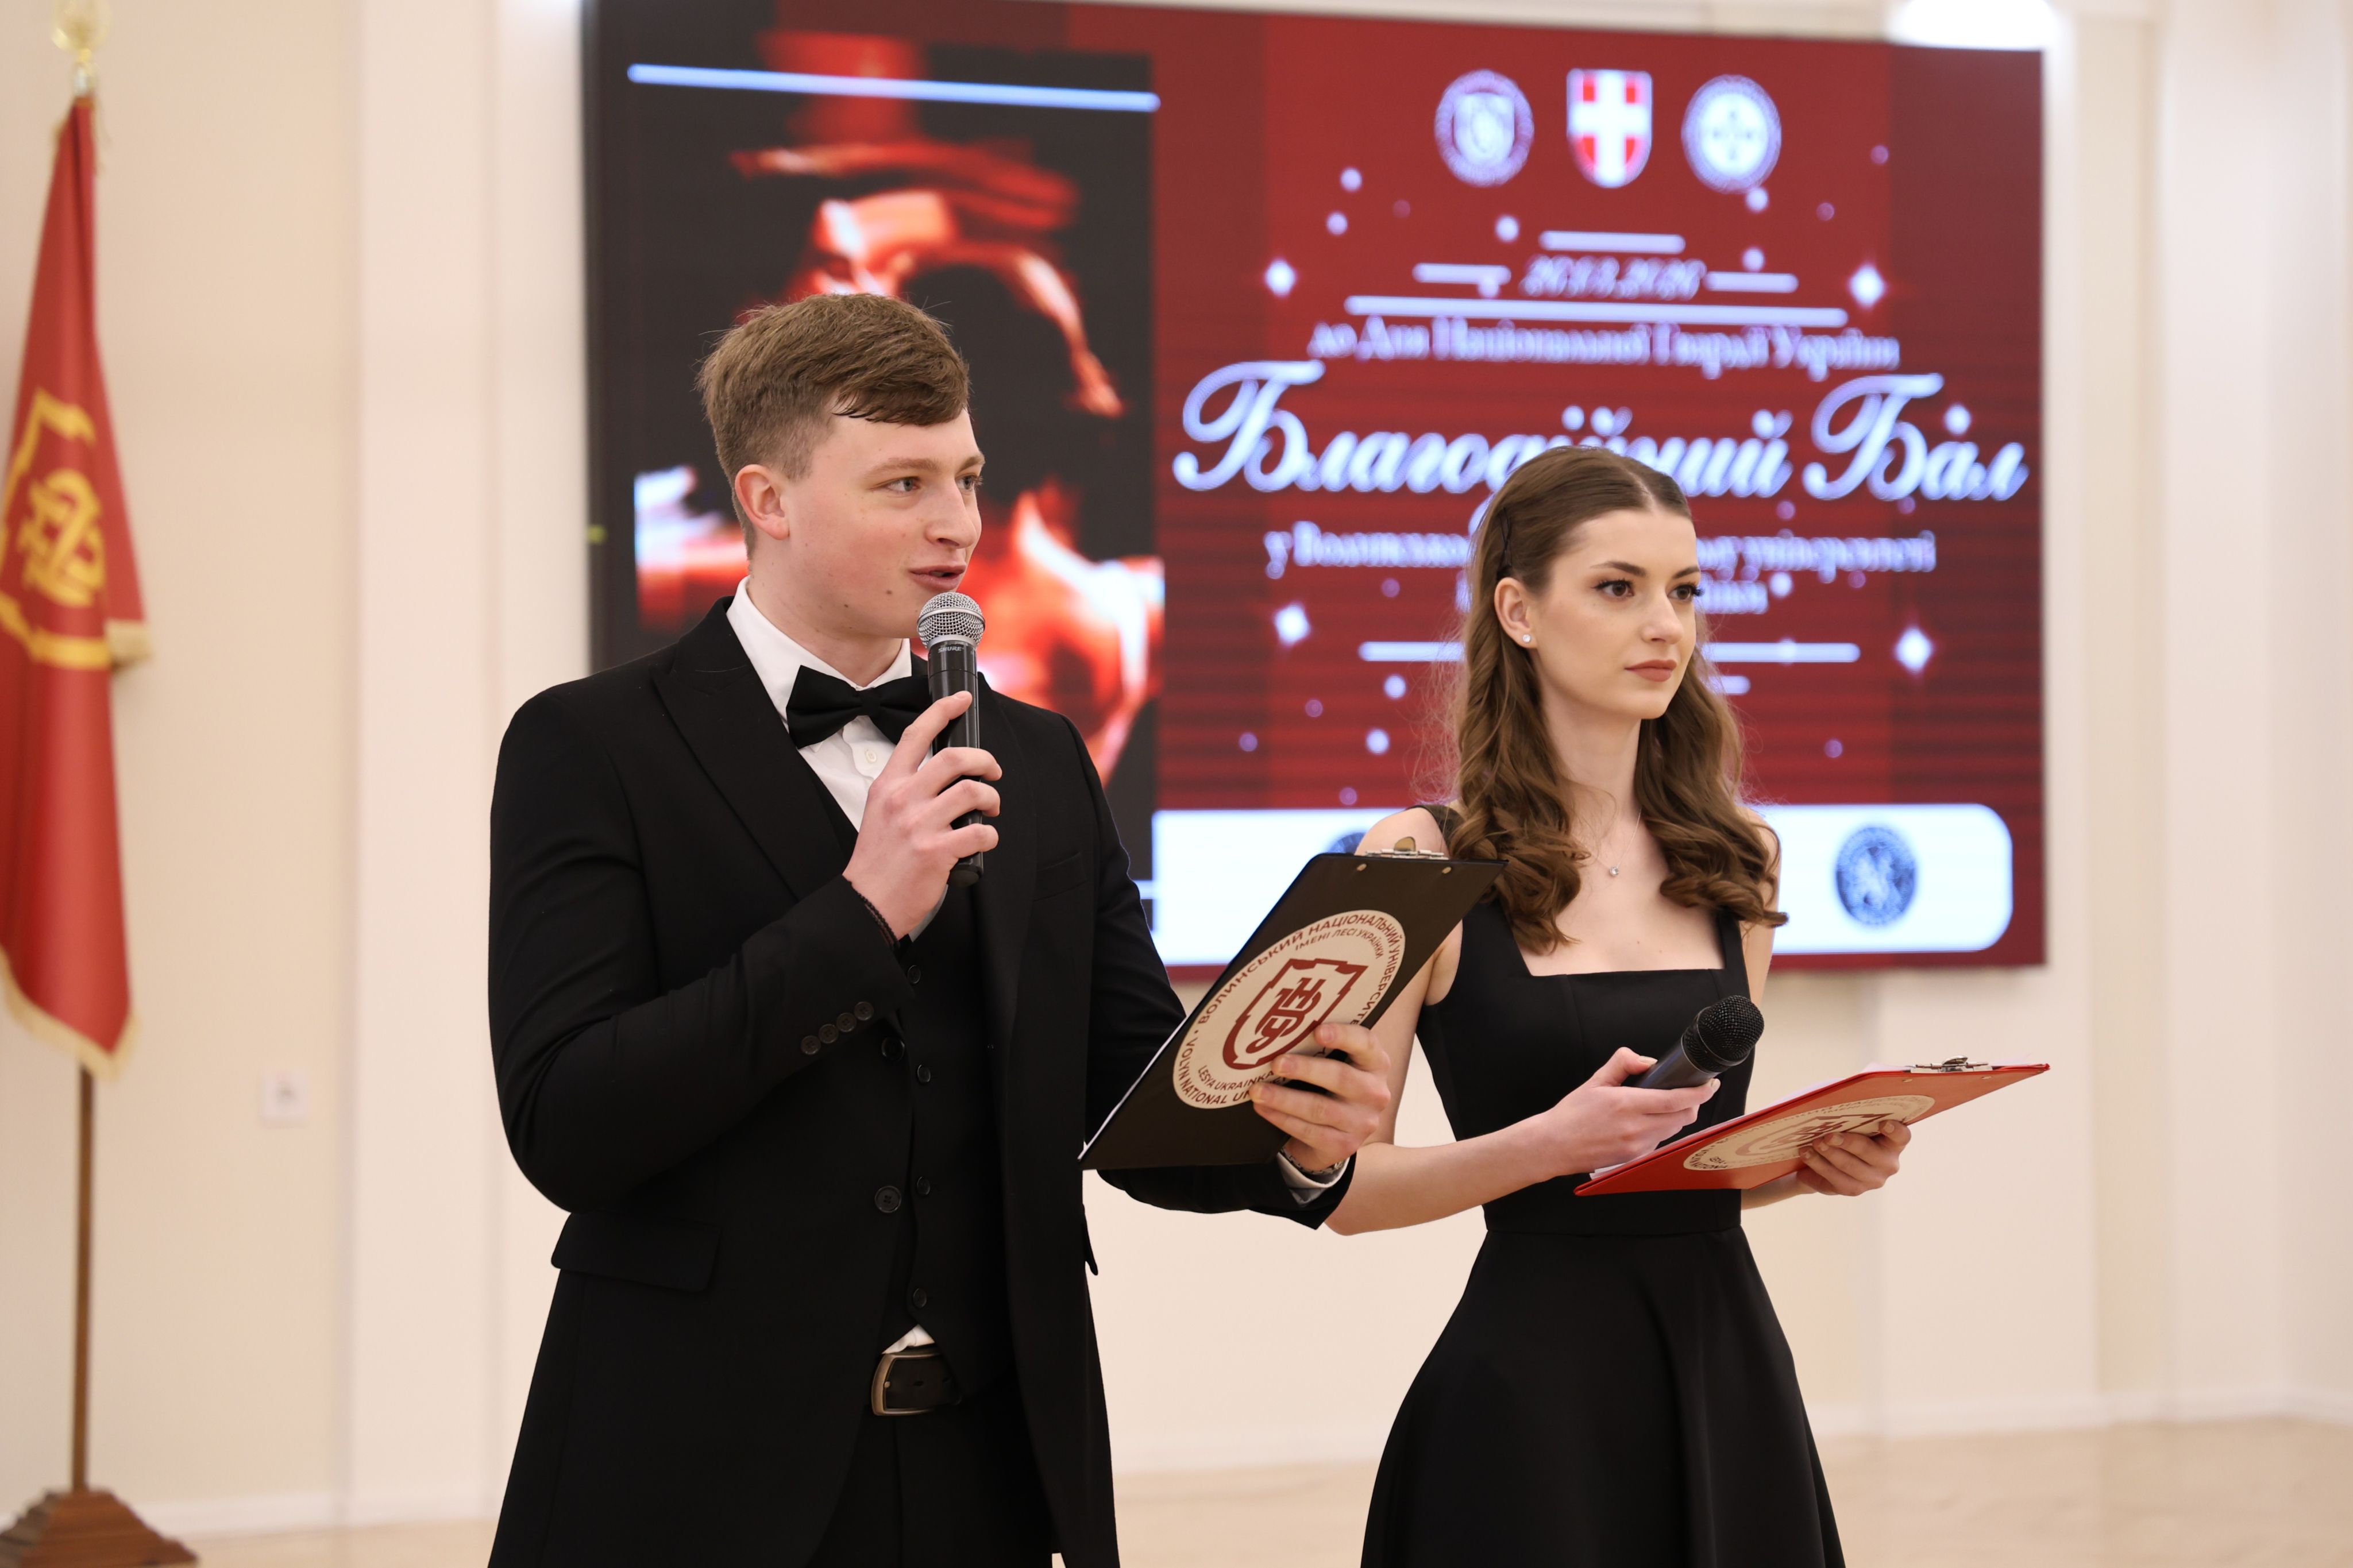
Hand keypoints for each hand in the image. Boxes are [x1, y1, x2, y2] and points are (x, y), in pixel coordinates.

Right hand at [842, 691, 1001, 936]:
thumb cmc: (877, 861)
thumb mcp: (880, 813)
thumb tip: (941, 779)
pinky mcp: (936, 850)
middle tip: (992, 772)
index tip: (961, 699)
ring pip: (973, 791)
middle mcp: (903, 799)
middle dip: (985, 760)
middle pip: (955, 757)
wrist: (867, 902)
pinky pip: (979, 831)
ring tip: (990, 809)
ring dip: (992, 797)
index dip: (942, 711)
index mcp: (888, 786)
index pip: (916, 735)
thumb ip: (905, 791)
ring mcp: (919, 824)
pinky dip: (990, 835)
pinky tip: (983, 840)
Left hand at [1248, 1021, 1394, 1174]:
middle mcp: (1374, 1092)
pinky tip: (1264, 1109)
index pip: (1365, 1044)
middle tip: (1276, 1063)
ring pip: (1320, 1109)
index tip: (1317, 1031)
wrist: (1338, 1133)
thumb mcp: (1336, 1064)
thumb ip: (1320, 1048)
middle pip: (1341, 1077)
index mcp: (1375, 1063)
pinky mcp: (1344, 1145)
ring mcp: (1361, 1122)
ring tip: (1258, 1090)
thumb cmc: (1331, 1087)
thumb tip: (1280, 1031)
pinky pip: (1309, 1131)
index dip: (1343, 1035)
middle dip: (1305, 1069)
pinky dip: (1282, 1119)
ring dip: (1285, 1099)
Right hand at [1521, 1048, 1718, 1176]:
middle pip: (1683, 1117)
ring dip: (1676, 1116)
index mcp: (1626, 1104)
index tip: (1710, 1085)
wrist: (1553, 1146)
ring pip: (1674, 1130)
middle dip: (1692, 1104)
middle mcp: (1635, 1128)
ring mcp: (1637, 1146)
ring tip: (1663, 1106)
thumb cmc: (1572, 1114)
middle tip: (1687, 1092)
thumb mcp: (1595, 1081)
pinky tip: (1645, 1122)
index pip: (1676, 1100)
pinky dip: (1661, 1129)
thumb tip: (1648, 1061)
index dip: (1699, 1093)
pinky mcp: (1634, 1157)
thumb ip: (1623, 1064)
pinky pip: (1659, 1142)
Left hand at [1795, 1118, 1909, 1195]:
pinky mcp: (1854, 1189)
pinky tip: (1807, 1154)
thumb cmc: (1845, 1132)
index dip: (1895, 1130)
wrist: (1831, 1161)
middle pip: (1869, 1152)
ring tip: (1813, 1143)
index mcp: (1893, 1142)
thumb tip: (1833, 1096)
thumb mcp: (1851, 1122)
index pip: (1901, 1136)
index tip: (1883, 1123)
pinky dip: (1818, 1165)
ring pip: (1849, 1166)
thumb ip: (1851, 1113)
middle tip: (1828, 1136)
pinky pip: (1835, 1179)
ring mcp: (1872, 1179)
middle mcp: (1888, 1163)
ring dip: (1829, 1154)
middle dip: (1847, 1142)